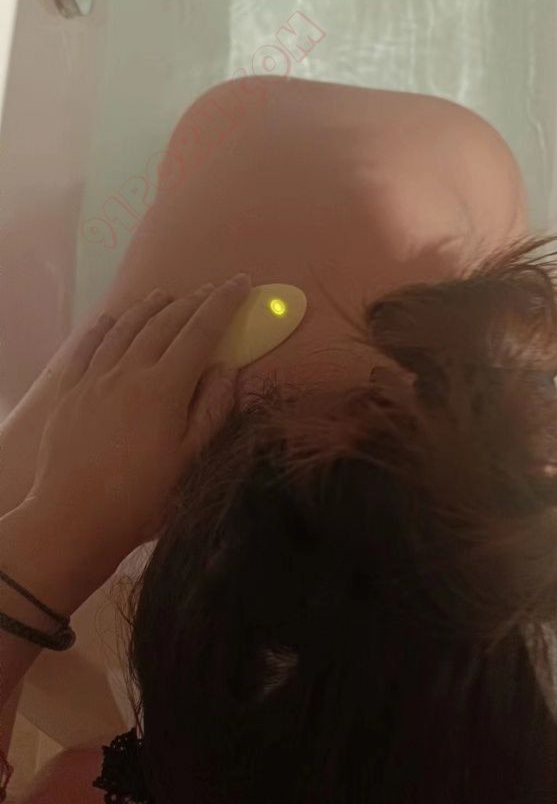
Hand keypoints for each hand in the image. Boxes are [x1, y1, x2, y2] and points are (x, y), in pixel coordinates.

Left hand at [23, 276, 251, 555]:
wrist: (73, 519)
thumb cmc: (142, 498)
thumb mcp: (190, 459)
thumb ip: (211, 409)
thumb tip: (225, 368)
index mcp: (164, 389)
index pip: (201, 332)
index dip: (224, 305)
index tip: (241, 283)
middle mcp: (128, 372)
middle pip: (164, 324)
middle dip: (192, 302)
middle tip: (212, 290)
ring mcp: (94, 379)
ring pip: (125, 329)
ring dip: (149, 307)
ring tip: (165, 295)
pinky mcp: (69, 393)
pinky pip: (86, 347)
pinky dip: (103, 327)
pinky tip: (110, 319)